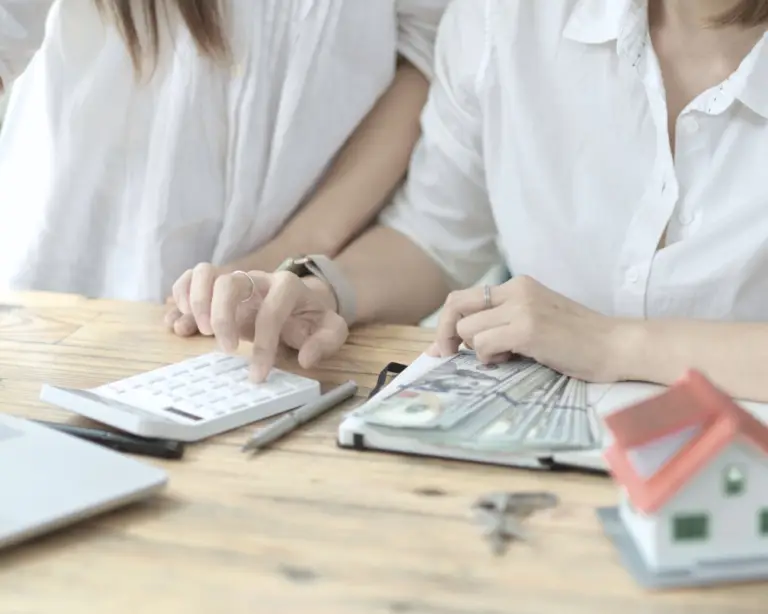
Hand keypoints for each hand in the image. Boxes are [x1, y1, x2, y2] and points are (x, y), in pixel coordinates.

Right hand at [174, 267, 348, 380]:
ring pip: (206, 273)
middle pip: (229, 282)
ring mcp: (235, 279)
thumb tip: (306, 358)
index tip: (257, 375)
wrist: (301, 302)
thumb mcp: (331, 330)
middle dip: (222, 316)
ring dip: (196, 301)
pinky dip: (180, 295)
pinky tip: (183, 319)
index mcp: (287, 286)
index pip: (271, 311)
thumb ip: (326, 341)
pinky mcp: (218, 287)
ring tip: (199, 330)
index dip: (264, 345)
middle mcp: (257, 278)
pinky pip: (191, 278)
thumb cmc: (312, 318)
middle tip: (225, 348)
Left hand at [428, 276, 626, 381]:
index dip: (446, 322)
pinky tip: (513, 359)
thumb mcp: (534, 320)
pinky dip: (490, 357)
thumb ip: (500, 323)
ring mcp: (521, 307)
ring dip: (479, 350)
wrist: (617, 346)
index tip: (442, 347)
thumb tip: (456, 342)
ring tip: (507, 356)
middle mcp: (516, 290)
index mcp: (517, 285)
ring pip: (468, 329)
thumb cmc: (577, 341)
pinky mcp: (527, 328)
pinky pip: (484, 344)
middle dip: (446, 334)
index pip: (464, 297)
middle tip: (451, 356)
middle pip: (456, 306)